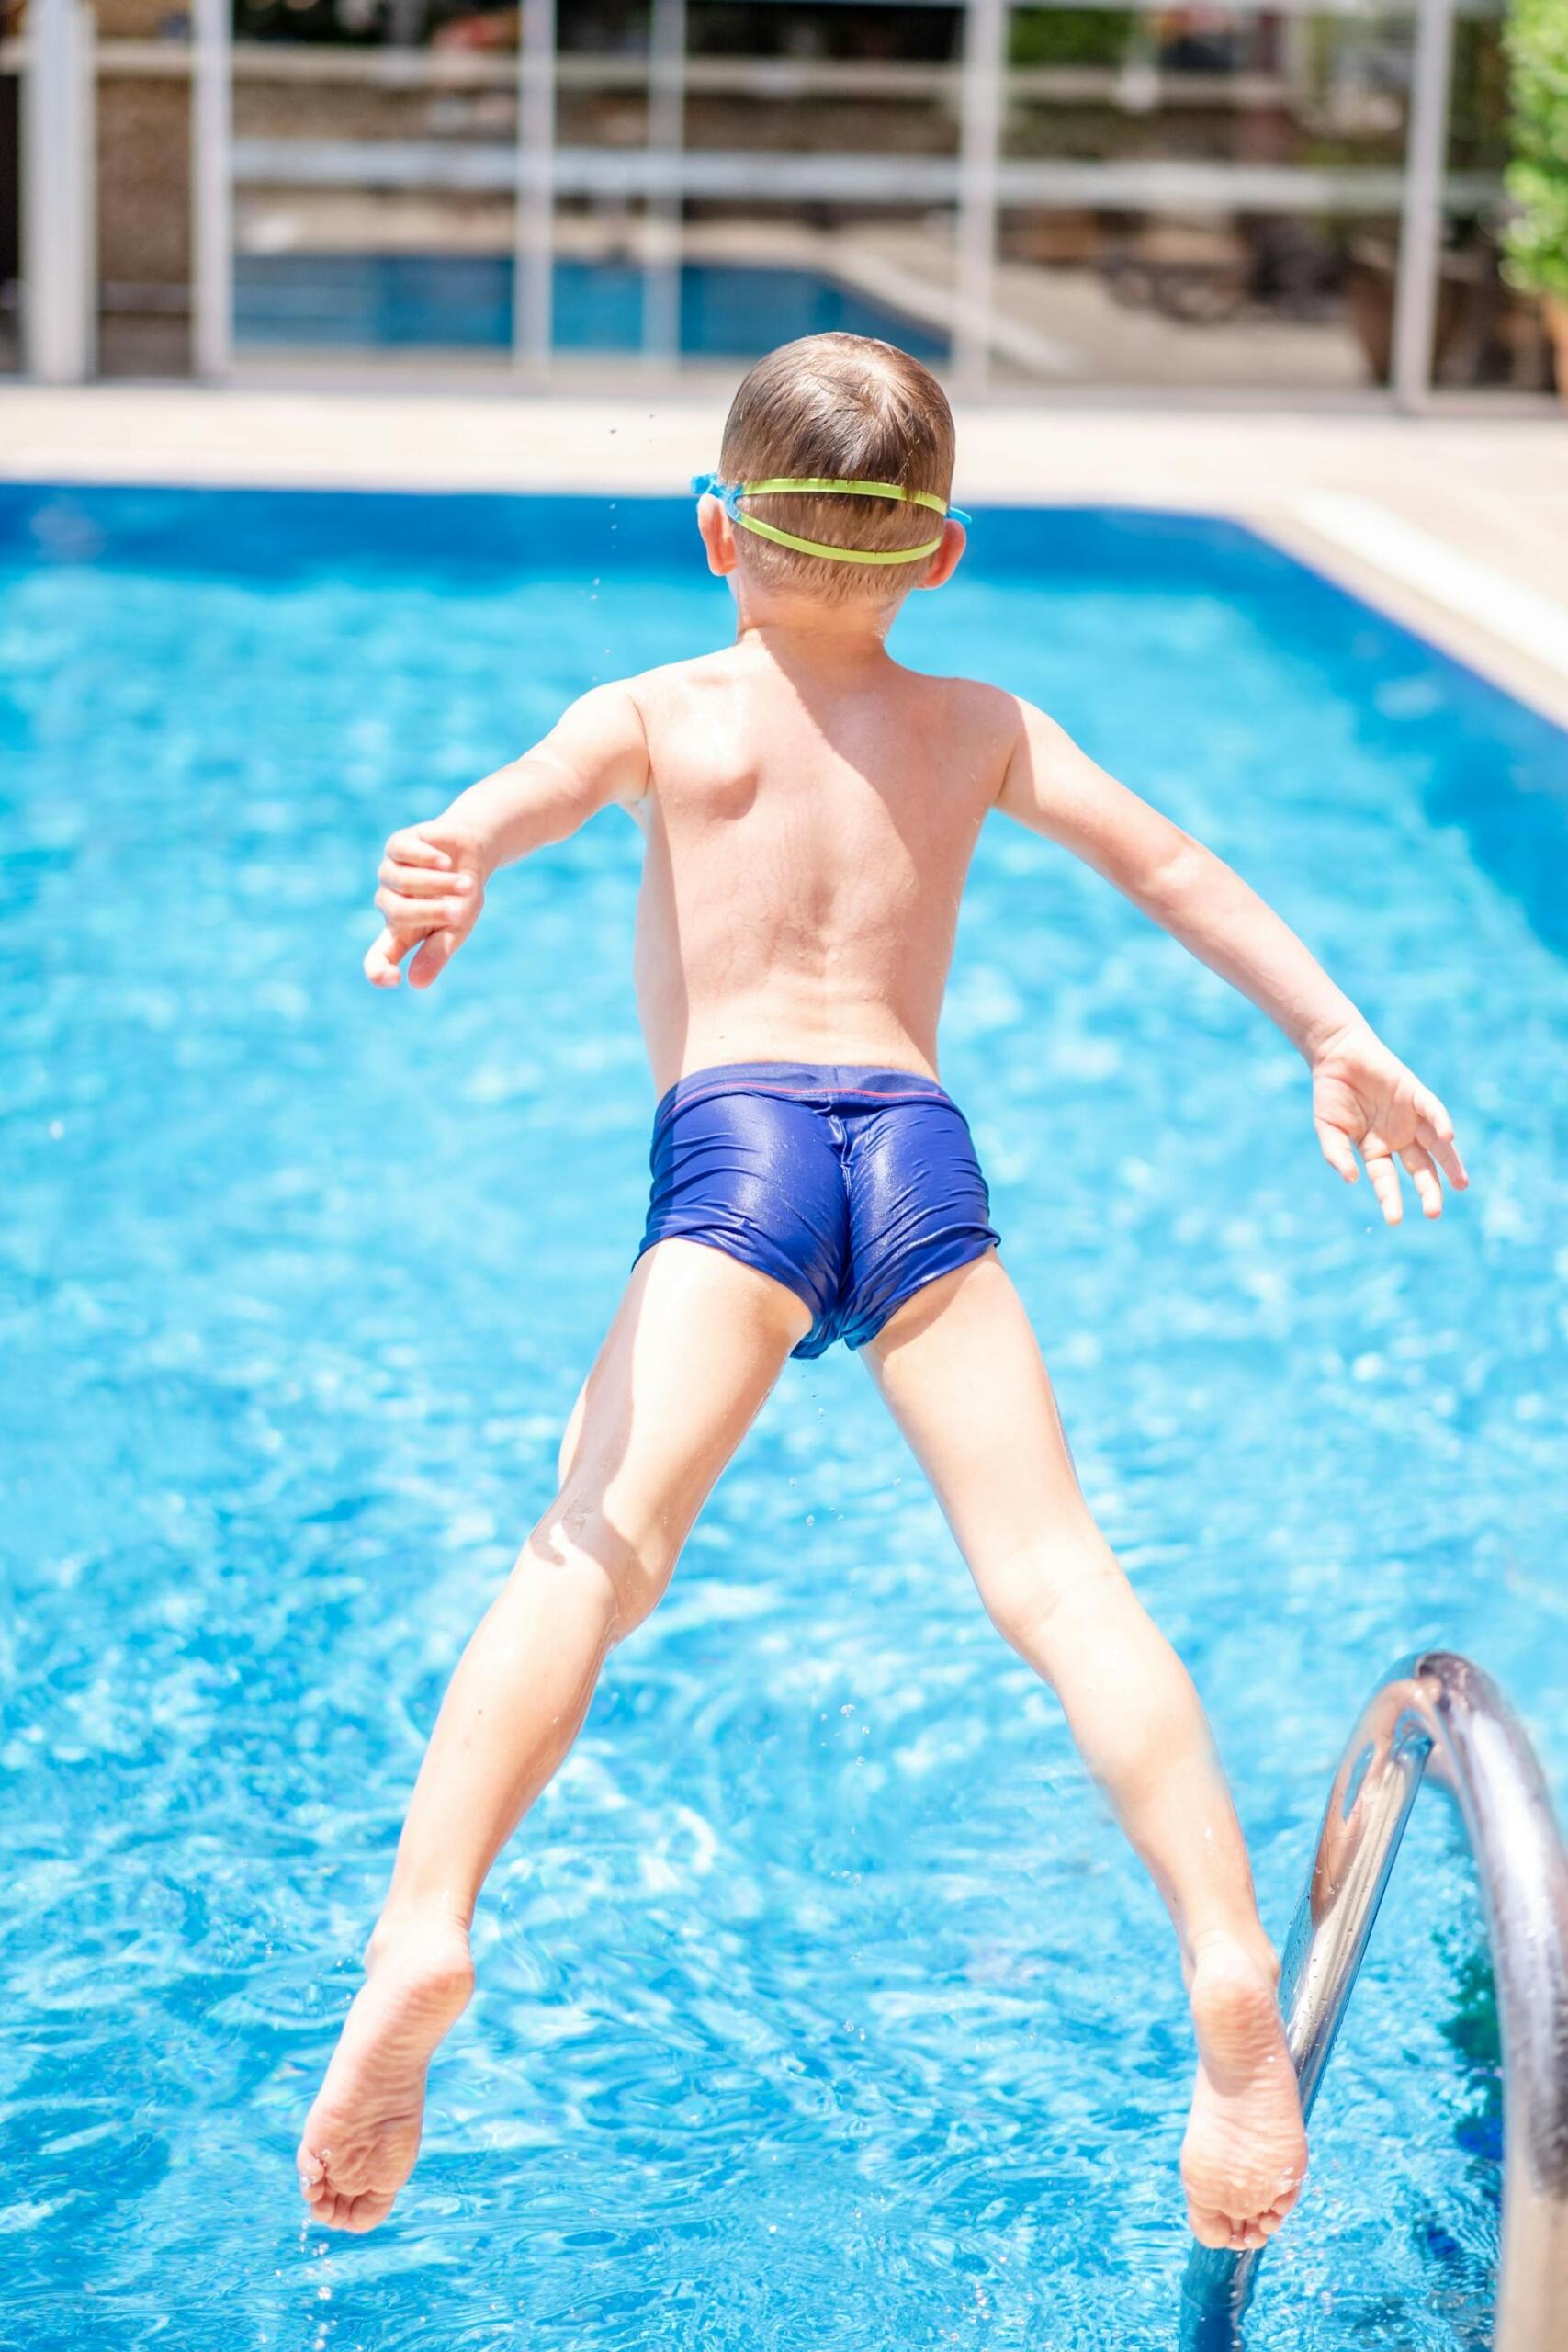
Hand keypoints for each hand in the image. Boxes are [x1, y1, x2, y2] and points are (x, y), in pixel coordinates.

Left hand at [364, 821, 487, 989]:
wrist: (473, 851)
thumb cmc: (463, 896)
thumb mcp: (457, 928)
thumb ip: (438, 953)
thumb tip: (416, 983)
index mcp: (401, 932)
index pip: (379, 958)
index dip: (379, 970)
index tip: (394, 979)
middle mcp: (389, 903)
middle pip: (397, 913)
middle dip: (432, 911)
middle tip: (460, 910)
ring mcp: (390, 872)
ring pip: (402, 881)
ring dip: (438, 884)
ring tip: (467, 884)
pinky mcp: (396, 845)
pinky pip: (403, 853)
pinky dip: (427, 860)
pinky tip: (446, 862)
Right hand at [1309, 1019, 1467, 1224]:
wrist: (1337, 1054)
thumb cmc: (1330, 1093)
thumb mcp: (1328, 1129)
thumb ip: (1337, 1155)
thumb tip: (1352, 1180)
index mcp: (1376, 1149)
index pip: (1387, 1180)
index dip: (1391, 1199)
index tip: (1395, 1220)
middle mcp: (1398, 1137)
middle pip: (1420, 1169)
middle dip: (1428, 1190)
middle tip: (1434, 1212)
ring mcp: (1410, 1118)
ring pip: (1436, 1146)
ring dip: (1449, 1164)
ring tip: (1460, 1185)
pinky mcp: (1415, 1095)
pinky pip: (1432, 1112)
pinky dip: (1441, 1124)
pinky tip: (1448, 1138)